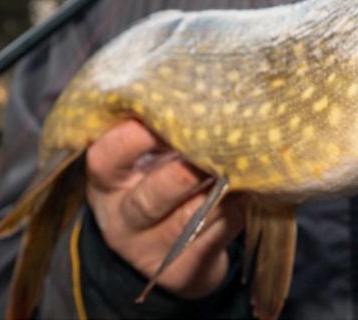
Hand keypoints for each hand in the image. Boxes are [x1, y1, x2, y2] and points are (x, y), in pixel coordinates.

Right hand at [85, 119, 244, 297]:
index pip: (106, 158)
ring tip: (242, 165)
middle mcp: (124, 217)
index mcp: (109, 181)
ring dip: (219, 191)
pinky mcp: (184, 269)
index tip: (167, 112)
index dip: (134, 137)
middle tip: (212, 149)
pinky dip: (236, 210)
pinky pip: (216, 236)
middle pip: (149, 198)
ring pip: (188, 220)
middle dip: (183, 173)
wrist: (171, 246)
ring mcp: (153, 248)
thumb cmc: (161, 178)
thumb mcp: (146, 154)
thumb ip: (162, 126)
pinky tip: (251, 189)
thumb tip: (201, 88)